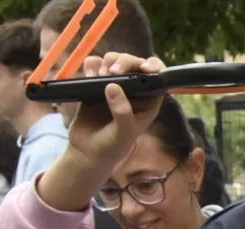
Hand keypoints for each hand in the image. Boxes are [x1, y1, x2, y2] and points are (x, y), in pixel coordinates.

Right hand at [39, 53, 166, 210]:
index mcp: (148, 103)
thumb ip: (122, 112)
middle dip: (124, 62)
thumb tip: (113, 87)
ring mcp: (114, 86)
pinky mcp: (96, 84)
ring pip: (114, 60)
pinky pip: (95, 65)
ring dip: (107, 61)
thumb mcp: (123, 133)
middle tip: (112, 71)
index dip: (154, 67)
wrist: (87, 152)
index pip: (157, 78)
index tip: (144, 67)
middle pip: (134, 63)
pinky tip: (89, 75)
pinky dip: (91, 65)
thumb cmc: (111, 147)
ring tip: (99, 76)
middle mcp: (133, 92)